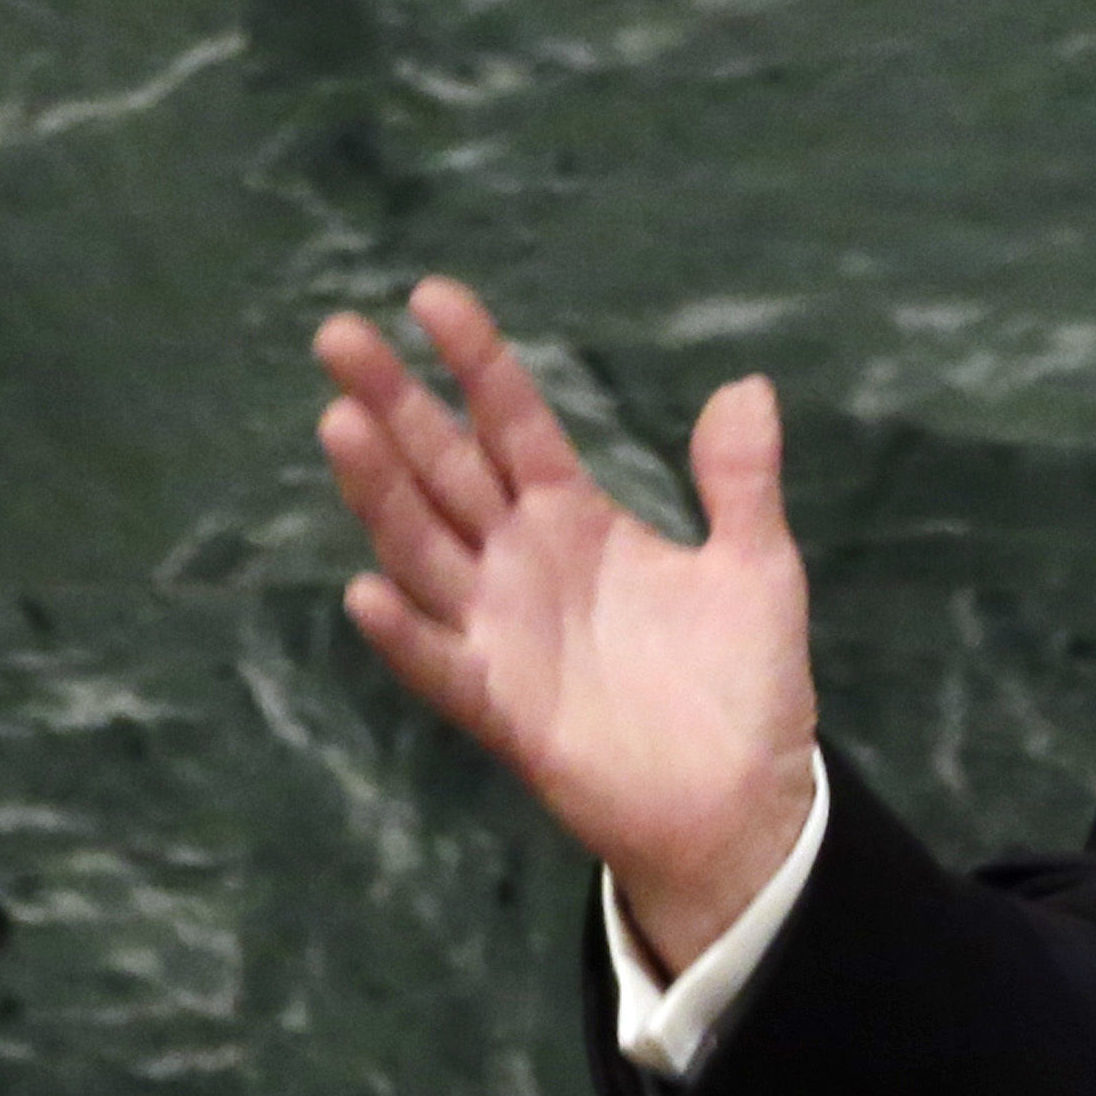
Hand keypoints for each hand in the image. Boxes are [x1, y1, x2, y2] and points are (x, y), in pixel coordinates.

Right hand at [312, 277, 818, 968]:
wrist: (742, 800)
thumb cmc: (742, 683)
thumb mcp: (756, 567)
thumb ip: (740, 480)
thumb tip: (748, 385)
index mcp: (575, 519)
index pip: (512, 424)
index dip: (477, 363)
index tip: (430, 295)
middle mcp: (521, 564)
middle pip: (445, 470)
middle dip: (394, 404)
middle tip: (338, 335)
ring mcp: (502, 632)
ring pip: (424, 549)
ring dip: (380, 493)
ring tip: (340, 425)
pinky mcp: (502, 706)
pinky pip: (441, 664)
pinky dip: (405, 633)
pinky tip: (368, 590)